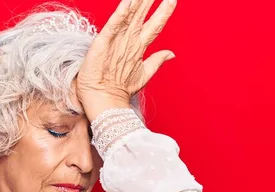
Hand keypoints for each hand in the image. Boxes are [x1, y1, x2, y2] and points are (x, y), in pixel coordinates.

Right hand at [77, 0, 177, 120]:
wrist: (104, 99)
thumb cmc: (120, 88)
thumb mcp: (143, 74)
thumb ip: (156, 61)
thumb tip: (171, 54)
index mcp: (138, 46)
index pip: (154, 24)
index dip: (163, 11)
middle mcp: (128, 40)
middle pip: (142, 15)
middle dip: (149, 0)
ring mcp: (115, 40)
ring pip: (129, 15)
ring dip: (137, 2)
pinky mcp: (103, 43)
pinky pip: (114, 26)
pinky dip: (121, 14)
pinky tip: (128, 2)